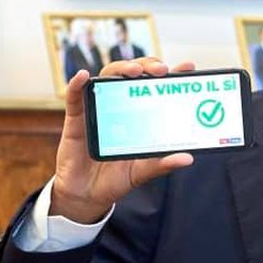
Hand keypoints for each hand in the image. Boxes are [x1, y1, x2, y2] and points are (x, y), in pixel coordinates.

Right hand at [50, 58, 195, 222]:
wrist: (87, 195)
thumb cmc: (116, 178)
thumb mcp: (143, 171)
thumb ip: (162, 164)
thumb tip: (188, 158)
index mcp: (139, 114)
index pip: (156, 87)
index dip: (171, 74)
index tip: (188, 67)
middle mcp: (120, 106)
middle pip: (133, 75)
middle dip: (148, 66)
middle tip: (162, 70)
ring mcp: (98, 109)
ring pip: (107, 78)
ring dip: (121, 69)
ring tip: (134, 71)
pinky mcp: (76, 120)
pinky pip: (75, 98)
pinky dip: (76, 85)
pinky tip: (82, 77)